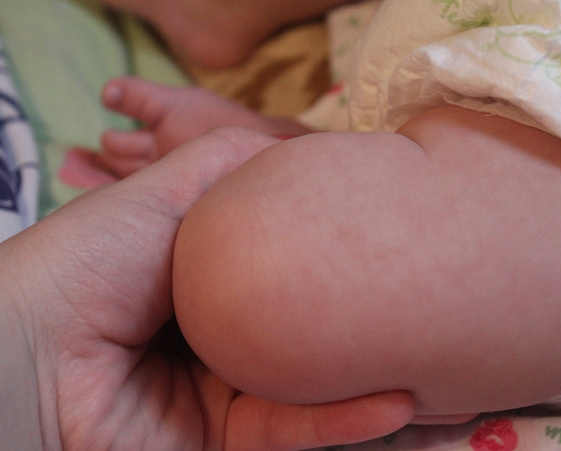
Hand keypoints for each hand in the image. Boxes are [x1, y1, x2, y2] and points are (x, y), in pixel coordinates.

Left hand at [0, 127, 413, 450]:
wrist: (31, 361)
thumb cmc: (90, 264)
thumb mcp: (163, 194)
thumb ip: (227, 164)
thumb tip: (295, 144)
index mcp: (202, 272)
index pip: (280, 261)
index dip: (328, 247)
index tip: (384, 230)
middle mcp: (215, 330)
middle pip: (298, 323)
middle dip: (354, 314)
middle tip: (419, 295)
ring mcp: (221, 388)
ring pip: (306, 380)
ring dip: (364, 372)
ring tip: (425, 353)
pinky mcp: (222, 439)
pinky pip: (292, 429)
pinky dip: (343, 421)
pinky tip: (395, 400)